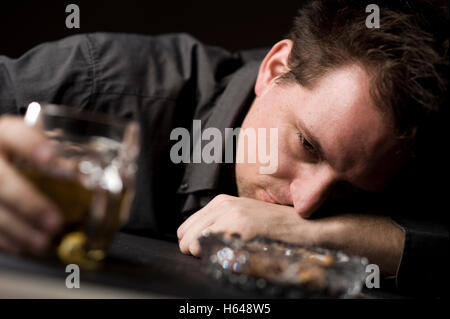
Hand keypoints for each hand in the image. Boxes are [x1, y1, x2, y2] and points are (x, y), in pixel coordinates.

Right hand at [0, 115, 62, 255]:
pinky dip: (7, 240)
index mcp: (3, 136)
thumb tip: (84, 172)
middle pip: (2, 181)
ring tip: (44, 241)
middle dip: (30, 204)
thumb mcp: (30, 143)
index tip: (50, 159)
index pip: (15, 134)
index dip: (31, 146)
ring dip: (20, 229)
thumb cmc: (15, 151)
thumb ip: (53, 153)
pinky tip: (25, 247)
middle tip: (54, 221)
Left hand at [177, 194, 323, 255]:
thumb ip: (220, 223)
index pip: (186, 227)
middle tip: (215, 256)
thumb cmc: (274, 227)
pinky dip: (218, 258)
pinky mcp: (241, 227)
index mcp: (220, 201)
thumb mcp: (244, 216)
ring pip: (192, 244)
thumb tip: (196, 241)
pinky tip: (236, 256)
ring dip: (204, 255)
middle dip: (194, 250)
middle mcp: (222, 205)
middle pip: (185, 236)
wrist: (304, 227)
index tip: (207, 251)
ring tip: (226, 255)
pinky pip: (211, 248)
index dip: (193, 243)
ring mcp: (231, 215)